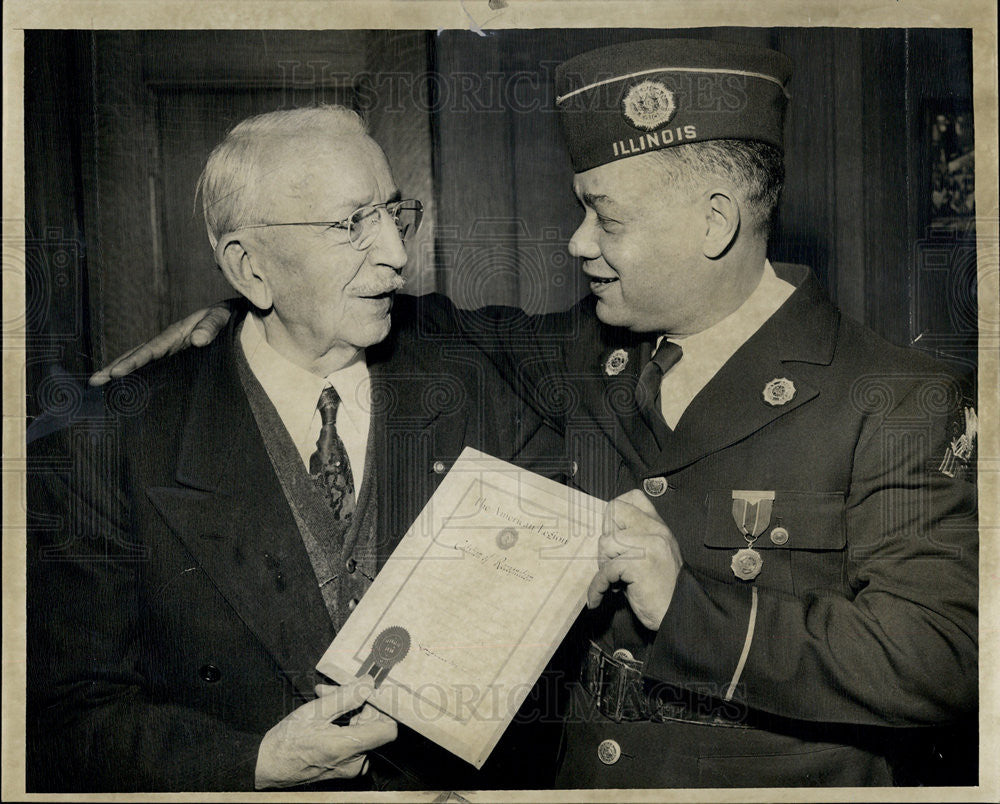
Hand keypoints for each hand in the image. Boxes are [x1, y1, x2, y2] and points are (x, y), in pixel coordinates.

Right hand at [88, 302, 233, 385]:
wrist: (231, 316)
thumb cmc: (225, 317)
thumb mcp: (219, 318)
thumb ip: (210, 327)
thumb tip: (197, 340)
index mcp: (173, 335)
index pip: (149, 351)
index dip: (133, 362)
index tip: (116, 374)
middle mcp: (165, 344)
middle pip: (135, 356)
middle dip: (114, 369)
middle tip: (92, 383)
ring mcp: (168, 353)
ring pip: (139, 363)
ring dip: (119, 374)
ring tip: (98, 388)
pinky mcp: (174, 361)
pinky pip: (153, 371)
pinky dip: (138, 379)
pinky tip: (129, 394)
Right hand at [254, 677, 396, 788]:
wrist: (267, 766)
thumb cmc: (286, 742)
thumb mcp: (314, 711)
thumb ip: (346, 696)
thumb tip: (368, 683)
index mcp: (347, 748)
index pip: (388, 729)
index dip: (384, 708)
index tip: (372, 693)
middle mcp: (354, 762)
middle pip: (372, 724)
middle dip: (356, 702)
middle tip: (333, 690)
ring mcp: (350, 767)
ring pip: (362, 729)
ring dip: (348, 709)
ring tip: (324, 697)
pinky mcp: (345, 767)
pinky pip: (355, 740)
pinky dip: (345, 723)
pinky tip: (326, 710)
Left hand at [587, 489, 682, 630]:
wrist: (679, 614)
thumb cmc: (662, 588)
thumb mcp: (654, 555)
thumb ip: (637, 539)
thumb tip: (606, 532)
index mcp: (659, 527)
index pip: (633, 497)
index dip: (615, 513)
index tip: (612, 533)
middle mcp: (655, 531)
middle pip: (614, 512)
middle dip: (606, 537)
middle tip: (611, 560)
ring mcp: (648, 546)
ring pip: (606, 542)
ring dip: (603, 564)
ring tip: (614, 580)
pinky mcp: (639, 565)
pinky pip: (606, 570)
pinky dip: (597, 587)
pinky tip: (598, 597)